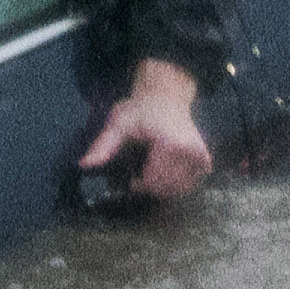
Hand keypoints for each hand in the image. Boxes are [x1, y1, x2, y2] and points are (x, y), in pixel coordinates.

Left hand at [77, 58, 213, 202]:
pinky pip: (188, 185)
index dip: (138, 185)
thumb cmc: (139, 110)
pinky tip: (166, 168)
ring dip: (162, 187)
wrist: (165, 97)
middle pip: (165, 190)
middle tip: (141, 170)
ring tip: (152, 166)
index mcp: (170, 145)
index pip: (152, 184)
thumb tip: (84, 164)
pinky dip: (175, 183)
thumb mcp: (118, 123)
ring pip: (178, 191)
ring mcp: (201, 158)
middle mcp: (190, 153)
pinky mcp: (205, 162)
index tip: (130, 176)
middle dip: (150, 187)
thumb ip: (103, 145)